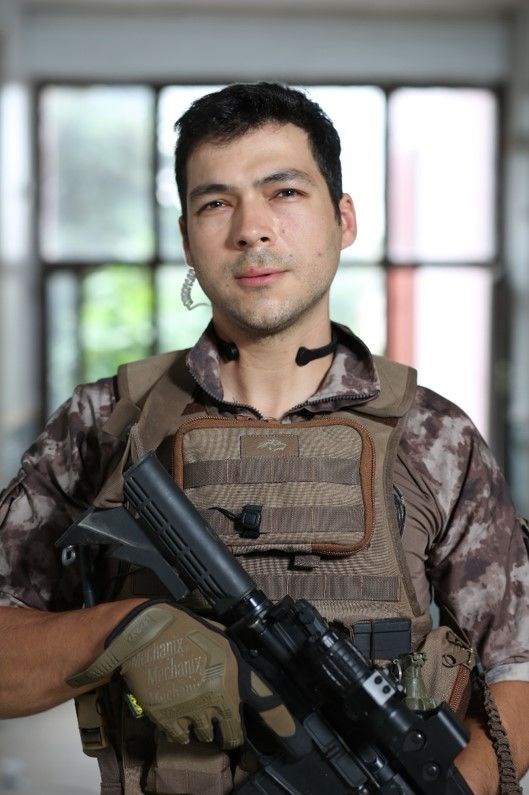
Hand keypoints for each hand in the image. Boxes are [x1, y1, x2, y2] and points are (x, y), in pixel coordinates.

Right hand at [67, 601, 245, 748]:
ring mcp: (184, 710)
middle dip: (217, 732)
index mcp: (225, 683)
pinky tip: (181, 729)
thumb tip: (243, 682)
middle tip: (215, 730)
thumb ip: (232, 666)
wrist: (146, 633)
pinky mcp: (163, 715)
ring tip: (198, 726)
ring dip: (199, 731)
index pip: (235, 723)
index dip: (234, 733)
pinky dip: (180, 733)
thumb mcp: (219, 641)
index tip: (233, 736)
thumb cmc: (184, 630)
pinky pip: (176, 735)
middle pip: (217, 731)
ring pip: (198, 733)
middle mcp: (208, 701)